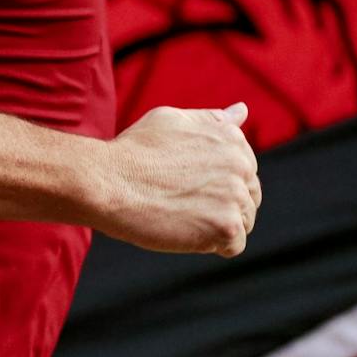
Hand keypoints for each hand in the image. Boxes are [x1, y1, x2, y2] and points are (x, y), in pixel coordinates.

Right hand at [95, 102, 259, 256]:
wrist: (107, 182)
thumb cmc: (133, 151)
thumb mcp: (172, 120)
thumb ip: (212, 120)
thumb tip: (242, 111)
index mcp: (231, 138)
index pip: (245, 170)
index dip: (216, 182)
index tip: (187, 184)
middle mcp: (240, 164)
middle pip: (249, 197)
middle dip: (221, 204)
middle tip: (182, 202)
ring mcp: (235, 196)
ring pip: (243, 222)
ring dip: (216, 225)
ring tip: (181, 215)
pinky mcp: (226, 226)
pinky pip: (233, 245)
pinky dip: (211, 244)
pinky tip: (184, 231)